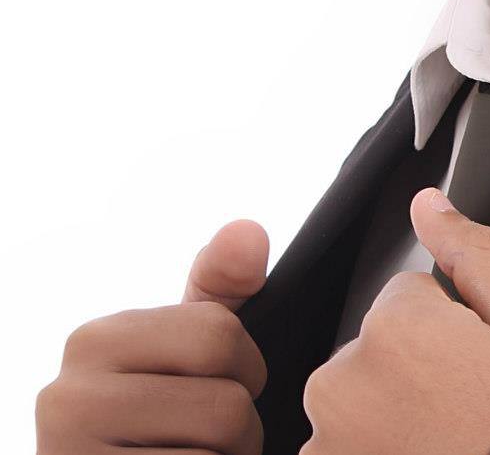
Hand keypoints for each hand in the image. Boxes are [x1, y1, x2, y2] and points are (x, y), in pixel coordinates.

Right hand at [36, 217, 270, 453]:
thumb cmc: (154, 416)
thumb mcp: (180, 347)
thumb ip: (219, 286)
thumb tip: (248, 230)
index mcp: (93, 341)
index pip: (218, 335)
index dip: (246, 367)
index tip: (218, 386)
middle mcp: (68, 399)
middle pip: (225, 405)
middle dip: (240, 428)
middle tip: (211, 438)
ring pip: (215, 453)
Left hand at [300, 188, 489, 454]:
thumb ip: (479, 255)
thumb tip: (429, 206)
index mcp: (395, 331)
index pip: (409, 295)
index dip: (453, 327)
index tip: (480, 367)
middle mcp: (343, 388)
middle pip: (380, 345)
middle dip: (417, 367)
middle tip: (469, 406)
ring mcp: (327, 445)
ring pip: (362, 398)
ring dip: (395, 413)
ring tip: (450, 440)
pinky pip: (349, 443)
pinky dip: (381, 449)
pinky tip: (430, 454)